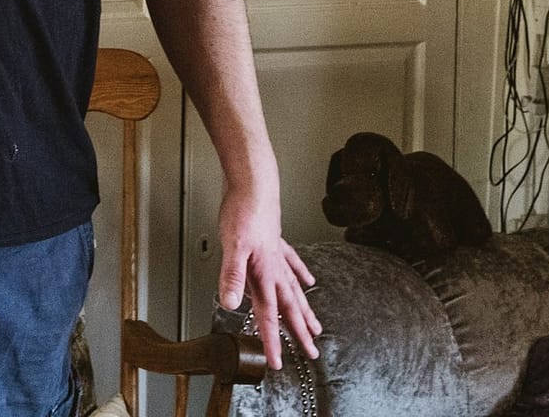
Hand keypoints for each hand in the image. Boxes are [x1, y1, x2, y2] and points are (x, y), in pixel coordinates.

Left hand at [217, 186, 320, 369]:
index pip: (268, 315)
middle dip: (299, 333)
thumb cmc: (242, 213)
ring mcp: (278, 256)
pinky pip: (293, 264)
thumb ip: (232, 277)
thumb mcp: (232, 247)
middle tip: (312, 353)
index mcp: (265, 274)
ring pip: (295, 290)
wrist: (253, 185)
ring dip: (305, 311)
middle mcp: (275, 269)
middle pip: (289, 308)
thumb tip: (231, 304)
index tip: (276, 363)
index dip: (271, 341)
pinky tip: (309, 282)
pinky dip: (302, 275)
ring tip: (316, 328)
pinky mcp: (276, 242)